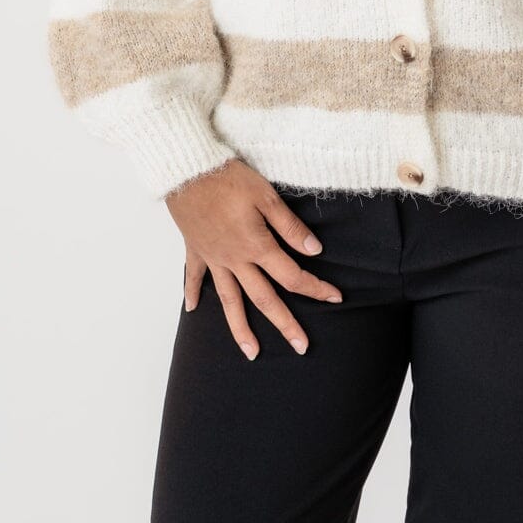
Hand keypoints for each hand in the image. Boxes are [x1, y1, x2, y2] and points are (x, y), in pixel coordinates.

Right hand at [164, 158, 343, 359]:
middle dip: (285, 324)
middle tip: (301, 347)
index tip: (335, 298)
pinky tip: (194, 309)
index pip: (292, 276)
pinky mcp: (195, 249)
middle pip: (264, 299)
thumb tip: (314, 251)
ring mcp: (214, 258)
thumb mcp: (266, 196)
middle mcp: (235, 260)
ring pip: (230, 300)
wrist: (187, 170)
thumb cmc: (228, 178)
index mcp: (257, 247)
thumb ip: (290, 227)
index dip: (316, 288)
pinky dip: (193, 293)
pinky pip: (195, 277)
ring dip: (240, 328)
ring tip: (252, 352)